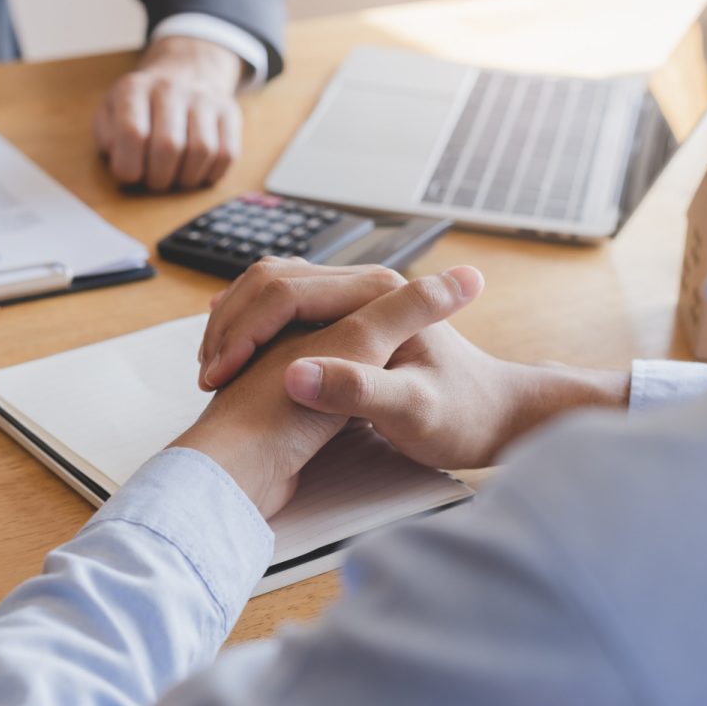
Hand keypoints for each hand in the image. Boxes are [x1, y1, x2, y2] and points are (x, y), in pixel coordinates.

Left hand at [93, 36, 243, 191]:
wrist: (184, 72)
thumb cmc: (141, 107)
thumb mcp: (110, 112)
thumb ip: (107, 137)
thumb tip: (122, 159)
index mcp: (134, 88)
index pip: (132, 133)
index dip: (129, 167)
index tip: (130, 175)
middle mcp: (171, 87)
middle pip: (169, 146)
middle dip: (158, 178)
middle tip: (153, 181)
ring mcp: (204, 98)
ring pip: (202, 151)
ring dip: (185, 178)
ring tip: (174, 177)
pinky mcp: (230, 112)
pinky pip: (226, 154)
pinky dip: (210, 173)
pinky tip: (195, 170)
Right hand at [198, 258, 629, 470]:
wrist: (497, 421)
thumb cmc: (464, 418)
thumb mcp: (412, 413)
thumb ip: (356, 392)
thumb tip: (295, 375)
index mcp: (375, 294)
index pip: (282, 292)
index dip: (242, 332)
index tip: (219, 374)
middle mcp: (361, 290)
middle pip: (266, 284)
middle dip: (228, 327)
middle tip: (208, 377)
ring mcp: (349, 307)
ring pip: (265, 292)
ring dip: (231, 327)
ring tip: (213, 373)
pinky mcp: (342, 326)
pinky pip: (275, 311)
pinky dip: (244, 331)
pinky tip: (228, 362)